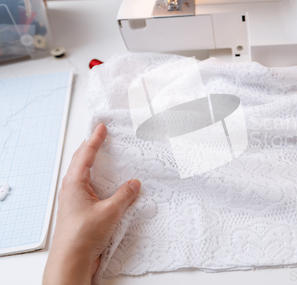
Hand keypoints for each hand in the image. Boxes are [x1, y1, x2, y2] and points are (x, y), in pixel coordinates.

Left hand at [43, 123, 140, 284]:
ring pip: (86, 176)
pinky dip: (101, 182)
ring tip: (107, 156)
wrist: (72, 260)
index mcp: (75, 183)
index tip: (101, 127)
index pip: (86, 154)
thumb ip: (124, 195)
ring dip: (96, 165)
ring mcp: (76, 200)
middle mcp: (72, 189)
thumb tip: (134, 183)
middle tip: (102, 136)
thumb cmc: (83, 236)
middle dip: (92, 148)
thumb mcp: (110, 211)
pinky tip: (111, 186)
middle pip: (82, 162)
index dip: (95, 139)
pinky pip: (92, 189)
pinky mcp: (82, 211)